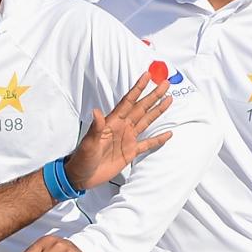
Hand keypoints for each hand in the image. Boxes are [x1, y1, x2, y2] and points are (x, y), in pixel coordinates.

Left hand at [64, 75, 177, 190]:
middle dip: (153, 96)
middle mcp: (122, 127)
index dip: (138, 88)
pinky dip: (158, 139)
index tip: (147, 76)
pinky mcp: (130, 152)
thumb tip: (96, 112)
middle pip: (141, 108)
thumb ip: (96, 128)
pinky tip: (168, 134)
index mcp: (113, 122)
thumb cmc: (82, 158)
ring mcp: (127, 139)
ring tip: (168, 100)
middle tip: (165, 84)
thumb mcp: (89, 143)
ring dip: (157, 111)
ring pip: (146, 121)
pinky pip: (147, 144)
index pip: (128, 102)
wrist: (82, 176)